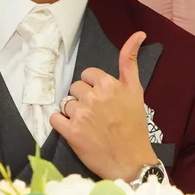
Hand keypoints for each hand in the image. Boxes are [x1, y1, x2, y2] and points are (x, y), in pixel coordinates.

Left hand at [49, 31, 157, 180]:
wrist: (131, 161)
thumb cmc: (135, 126)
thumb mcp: (136, 90)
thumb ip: (130, 61)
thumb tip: (138, 33)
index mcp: (109, 84)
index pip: (88, 74)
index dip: (94, 87)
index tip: (103, 100)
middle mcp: (93, 97)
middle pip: (76, 87)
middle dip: (84, 98)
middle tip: (97, 114)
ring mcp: (80, 115)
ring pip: (66, 102)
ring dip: (73, 112)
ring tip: (89, 124)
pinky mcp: (71, 132)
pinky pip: (55, 118)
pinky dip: (61, 123)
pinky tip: (75, 130)